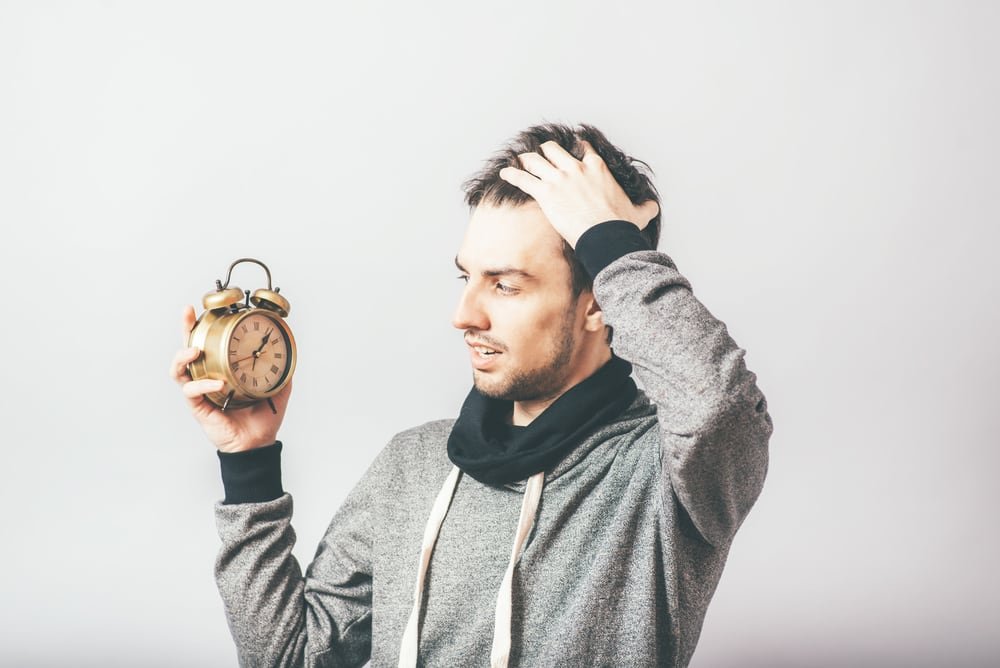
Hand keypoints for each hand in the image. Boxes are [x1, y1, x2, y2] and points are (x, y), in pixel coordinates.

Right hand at [170, 306, 290, 452]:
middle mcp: (207, 377)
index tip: (203, 308)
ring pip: (179, 369)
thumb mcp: (277, 385)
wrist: (259, 443)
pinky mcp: (199, 406)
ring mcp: (201, 391)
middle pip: (188, 349)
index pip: (210, 343)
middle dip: (186, 329)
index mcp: (223, 369)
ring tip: (195, 350)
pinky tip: (218, 383)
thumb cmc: (263, 416)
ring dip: (183, 356)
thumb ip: (281, 366)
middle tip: (188, 313)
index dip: (204, 326)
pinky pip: (192, 391)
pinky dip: (203, 384)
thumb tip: (290, 345)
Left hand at [498, 140, 658, 247]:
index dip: (577, 149)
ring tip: (520, 161)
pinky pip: (523, 179)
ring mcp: (559, 178)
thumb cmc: (620, 225)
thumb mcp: (638, 213)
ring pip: (536, 161)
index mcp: (597, 168)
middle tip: (541, 155)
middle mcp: (576, 168)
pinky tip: (504, 173)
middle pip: (554, 150)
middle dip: (547, 152)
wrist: (606, 236)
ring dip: (527, 160)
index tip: (573, 149)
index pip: (584, 150)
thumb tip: (654, 207)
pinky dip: (512, 175)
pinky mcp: (545, 193)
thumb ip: (645, 207)